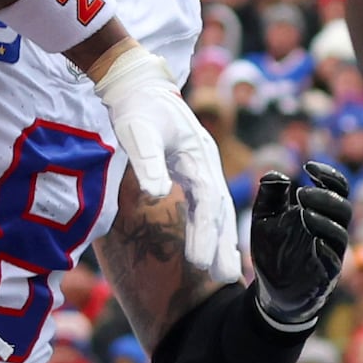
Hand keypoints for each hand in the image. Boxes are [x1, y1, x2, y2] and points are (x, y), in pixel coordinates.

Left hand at [95, 44, 240, 283]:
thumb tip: (157, 195)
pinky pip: (206, 204)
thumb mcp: (137, 132)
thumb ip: (147, 162)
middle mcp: (206, 162)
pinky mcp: (192, 170)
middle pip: (219, 208)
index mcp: (197, 153)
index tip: (199, 260)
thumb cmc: (135, 107)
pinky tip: (212, 247)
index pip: (206, 199)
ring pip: (217, 209)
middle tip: (225, 278)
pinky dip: (211, 226)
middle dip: (222, 244)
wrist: (137, 84)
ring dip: (221, 240)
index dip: (204, 231)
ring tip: (227, 273)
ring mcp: (201, 166)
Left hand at [250, 161, 351, 329]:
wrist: (272, 288)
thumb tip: (277, 174)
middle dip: (326, 197)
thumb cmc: (272, 248)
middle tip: (302, 193)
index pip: (337, 189)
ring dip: (324, 220)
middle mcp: (332, 231)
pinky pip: (334, 259)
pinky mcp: (328, 274)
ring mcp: (332, 253)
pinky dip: (324, 247)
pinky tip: (311, 239)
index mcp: (322, 213)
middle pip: (344, 208)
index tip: (308, 165)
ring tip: (302, 212)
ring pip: (341, 233)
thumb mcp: (265, 219)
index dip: (329, 174)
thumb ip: (270, 196)